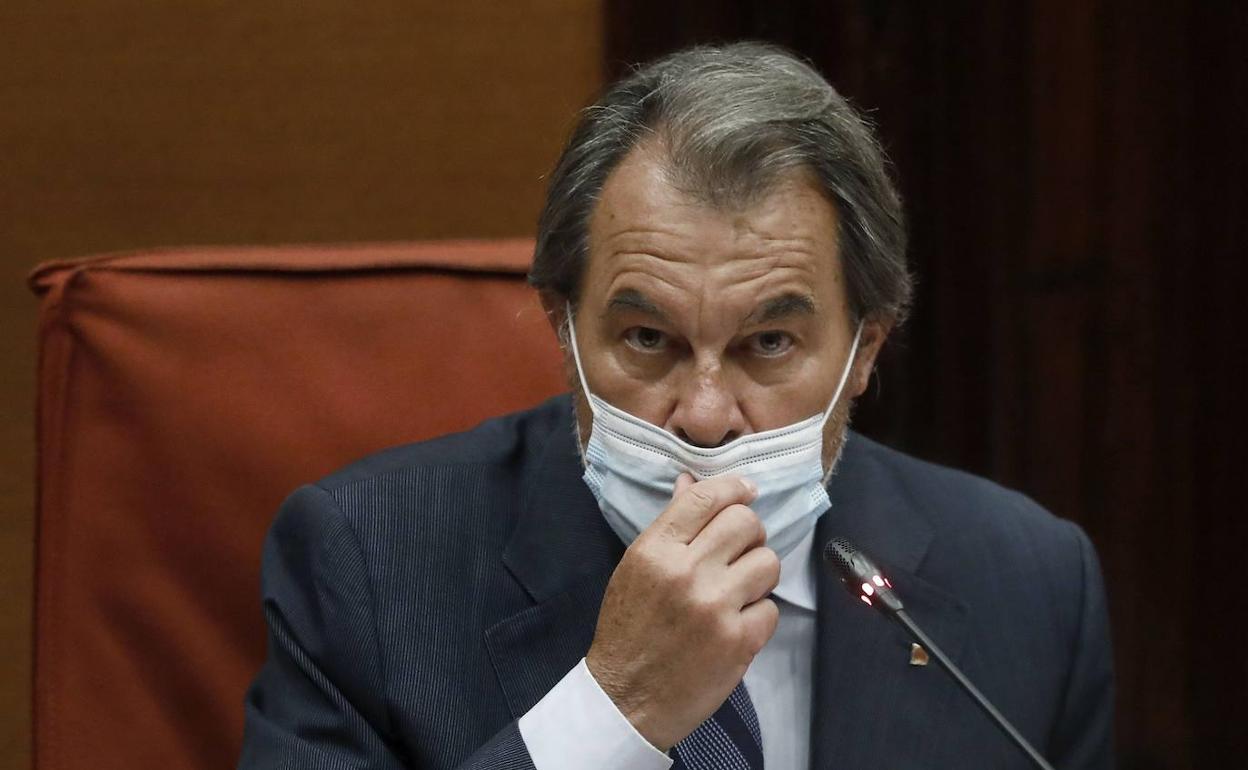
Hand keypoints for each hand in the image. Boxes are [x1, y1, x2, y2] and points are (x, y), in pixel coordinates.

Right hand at [585, 473, 780, 750]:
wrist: (626, 698)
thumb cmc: (629, 630)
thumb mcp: (636, 569)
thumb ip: (669, 527)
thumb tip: (691, 482)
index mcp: (655, 551)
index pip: (706, 498)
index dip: (734, 487)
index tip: (746, 491)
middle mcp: (686, 573)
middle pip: (745, 522)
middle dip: (749, 533)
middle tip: (739, 550)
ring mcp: (715, 607)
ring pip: (768, 562)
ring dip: (758, 573)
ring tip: (738, 589)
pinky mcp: (738, 641)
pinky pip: (771, 608)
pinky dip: (758, 615)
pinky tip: (735, 624)